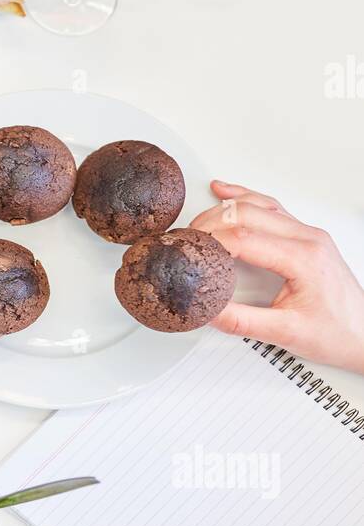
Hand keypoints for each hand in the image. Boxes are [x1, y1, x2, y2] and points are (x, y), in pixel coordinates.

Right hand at [190, 182, 363, 373]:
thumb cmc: (337, 332)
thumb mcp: (286, 333)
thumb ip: (241, 321)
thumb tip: (207, 309)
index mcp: (304, 258)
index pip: (245, 239)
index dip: (211, 242)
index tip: (190, 251)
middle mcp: (308, 239)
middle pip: (247, 215)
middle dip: (211, 223)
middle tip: (187, 240)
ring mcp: (308, 234)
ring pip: (258, 205)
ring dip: (225, 210)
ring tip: (198, 223)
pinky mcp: (305, 237)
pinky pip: (271, 207)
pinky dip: (244, 198)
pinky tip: (225, 192)